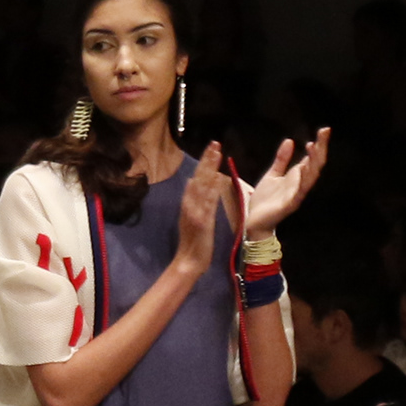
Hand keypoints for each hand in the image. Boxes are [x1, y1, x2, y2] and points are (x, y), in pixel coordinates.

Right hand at [174, 144, 235, 263]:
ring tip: (216, 155)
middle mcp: (190, 205)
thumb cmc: (194, 242)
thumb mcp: (194, 218)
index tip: (212, 148)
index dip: (205, 163)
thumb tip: (194, 182)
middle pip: (199, 178)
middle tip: (214, 143)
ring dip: (209, 170)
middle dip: (207, 161)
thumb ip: (195, 201)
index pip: (197, 179)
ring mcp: (194, 212)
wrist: (189, 261)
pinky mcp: (201, 222)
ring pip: (202, 186)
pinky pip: (206, 204)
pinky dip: (210, 191)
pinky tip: (216, 180)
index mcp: (189, 204)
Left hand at [240, 129, 334, 231]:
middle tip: (324, 132)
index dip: (319, 145)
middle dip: (320, 149)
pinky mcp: (288, 205)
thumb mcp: (272, 175)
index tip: (324, 130)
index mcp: (297, 177)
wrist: (255, 221)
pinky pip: (298, 193)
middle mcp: (300, 185)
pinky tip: (304, 170)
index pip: (312, 158)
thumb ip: (281, 159)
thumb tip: (290, 140)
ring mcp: (296, 195)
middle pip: (315, 165)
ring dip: (313, 162)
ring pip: (310, 177)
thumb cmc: (265, 200)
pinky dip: (302, 182)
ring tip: (313, 146)